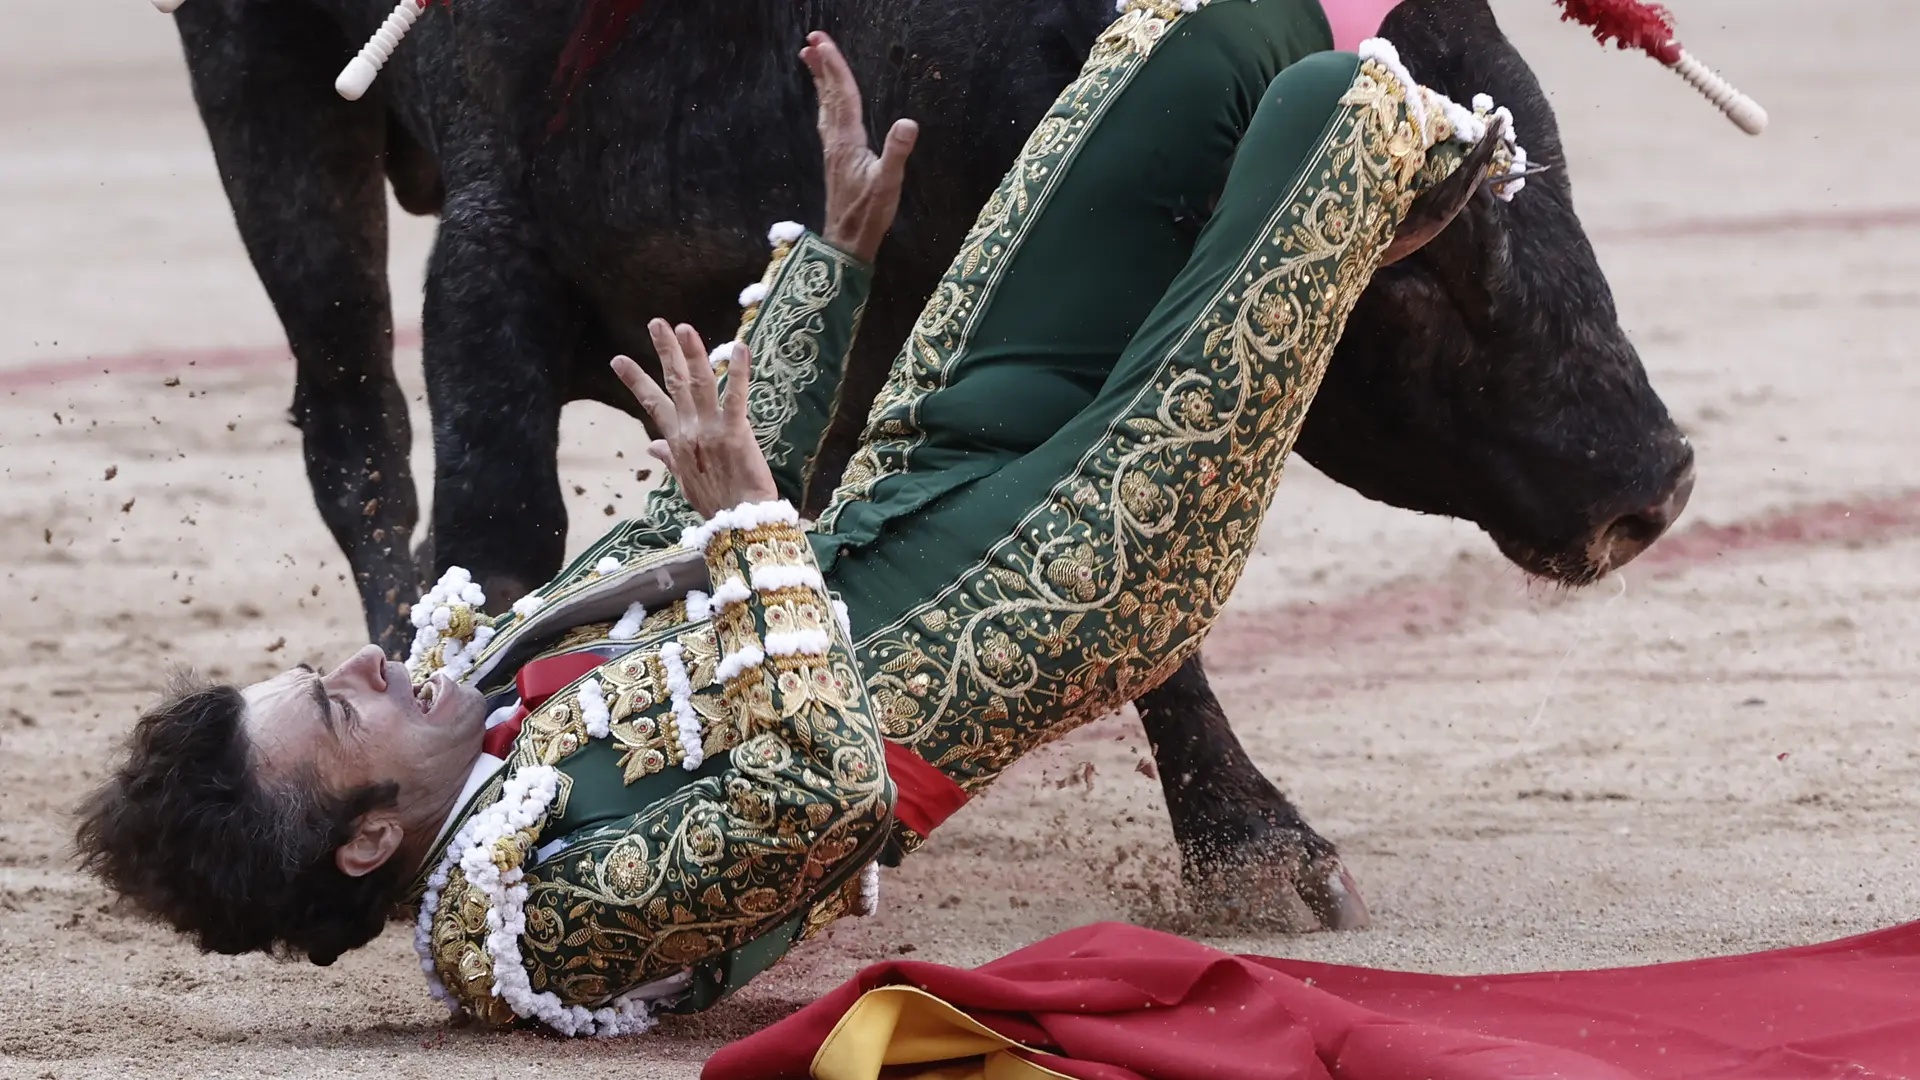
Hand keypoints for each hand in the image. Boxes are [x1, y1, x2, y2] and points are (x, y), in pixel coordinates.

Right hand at [610, 321, 777, 518]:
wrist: (739, 522)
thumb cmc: (716, 502)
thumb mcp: (685, 481)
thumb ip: (669, 459)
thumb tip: (651, 447)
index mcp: (677, 441)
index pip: (652, 403)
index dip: (636, 380)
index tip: (618, 359)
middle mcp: (689, 431)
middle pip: (673, 383)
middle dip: (664, 351)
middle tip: (656, 323)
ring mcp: (710, 430)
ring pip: (698, 383)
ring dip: (691, 353)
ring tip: (683, 327)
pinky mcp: (735, 433)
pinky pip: (735, 397)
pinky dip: (738, 372)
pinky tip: (740, 348)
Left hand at [800, 31, 917, 263]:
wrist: (846, 241)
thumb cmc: (868, 214)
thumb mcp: (889, 183)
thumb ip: (897, 152)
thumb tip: (909, 122)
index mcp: (848, 140)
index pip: (842, 95)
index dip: (834, 67)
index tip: (823, 42)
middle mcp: (836, 140)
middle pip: (828, 96)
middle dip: (822, 66)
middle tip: (812, 39)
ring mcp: (833, 151)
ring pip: (825, 108)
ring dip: (820, 82)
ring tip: (811, 60)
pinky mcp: (835, 161)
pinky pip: (828, 121)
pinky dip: (826, 104)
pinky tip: (826, 105)